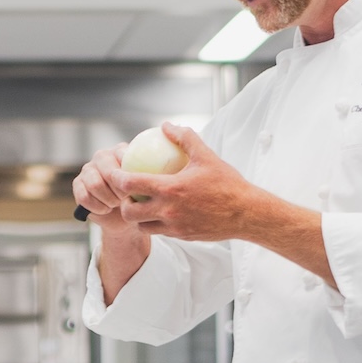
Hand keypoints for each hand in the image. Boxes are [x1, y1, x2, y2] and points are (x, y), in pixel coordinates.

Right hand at [72, 143, 148, 235]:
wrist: (125, 218)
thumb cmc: (139, 199)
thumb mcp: (149, 186)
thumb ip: (152, 175)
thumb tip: (160, 173)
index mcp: (121, 151)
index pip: (123, 158)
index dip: (130, 178)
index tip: (136, 191)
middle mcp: (102, 156)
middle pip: (108, 172)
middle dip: (119, 191)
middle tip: (125, 200)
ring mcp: (88, 169)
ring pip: (95, 185)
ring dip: (108, 200)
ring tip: (116, 205)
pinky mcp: (77, 184)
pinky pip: (84, 197)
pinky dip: (97, 208)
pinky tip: (105, 210)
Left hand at [117, 125, 260, 241]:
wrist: (246, 213)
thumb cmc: (227, 183)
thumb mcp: (206, 156)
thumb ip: (184, 138)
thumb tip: (166, 126)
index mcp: (170, 189)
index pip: (131, 184)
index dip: (117, 178)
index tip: (115, 172)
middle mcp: (168, 210)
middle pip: (129, 212)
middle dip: (122, 204)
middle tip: (127, 194)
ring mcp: (174, 226)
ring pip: (142, 226)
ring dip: (137, 217)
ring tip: (142, 205)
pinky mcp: (181, 236)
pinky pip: (160, 232)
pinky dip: (155, 223)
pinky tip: (161, 213)